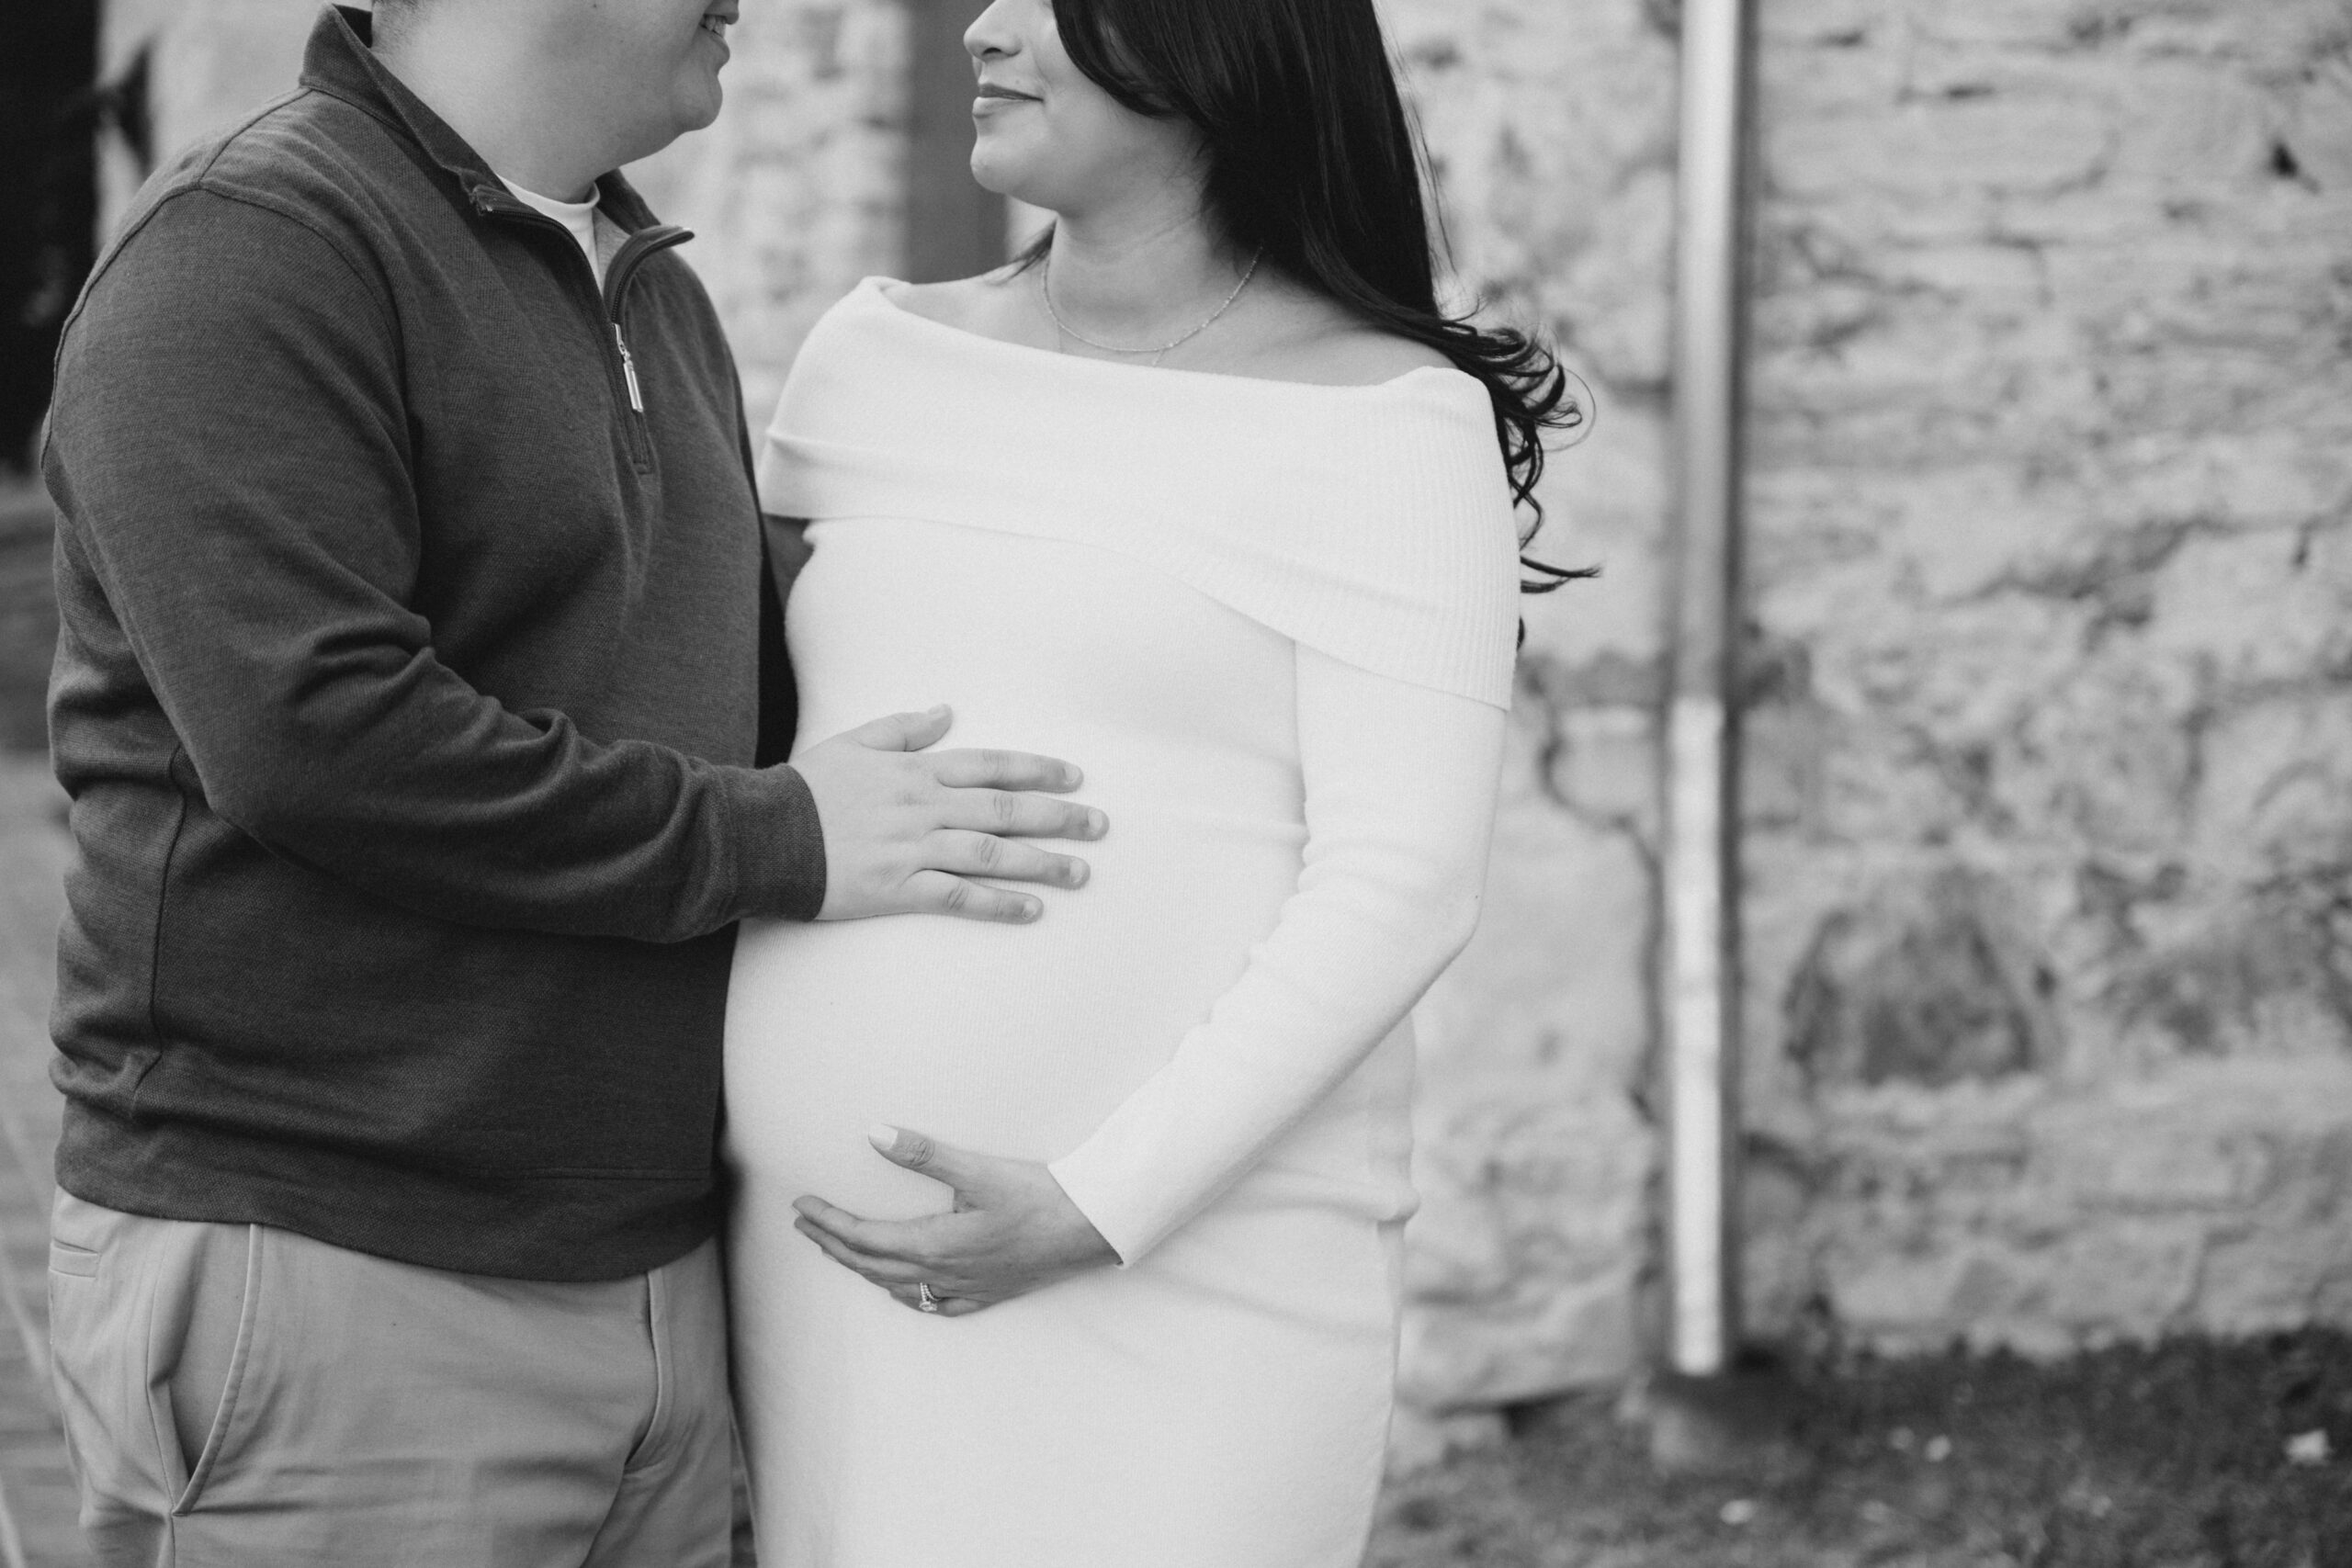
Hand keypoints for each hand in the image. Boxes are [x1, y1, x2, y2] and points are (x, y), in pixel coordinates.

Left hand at [792, 1126, 1121, 1316]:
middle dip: (832, 1245)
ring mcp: (966, 1289)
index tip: (801, 1206)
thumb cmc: (1041, 1196)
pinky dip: (906, 1295)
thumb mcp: (980, 1169)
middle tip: (805, 1225)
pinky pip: (934, 1305)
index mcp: (934, 1245)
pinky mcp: (988, 1294)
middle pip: (871, 1265)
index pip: (863, 1238)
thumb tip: (874, 1133)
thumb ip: (924, 1153)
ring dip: (862, 1269)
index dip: (828, 1222)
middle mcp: (943, 1275)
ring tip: (840, 1251)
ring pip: (897, 1287)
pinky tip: (903, 1289)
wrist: (1093, 1229)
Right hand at [793, 706, 1106, 923]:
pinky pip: (958, 897)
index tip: (1076, 777)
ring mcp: (912, 849)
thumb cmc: (804, 788)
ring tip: (1081, 873)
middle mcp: (923, 806)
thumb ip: (904, 727)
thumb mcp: (854, 742)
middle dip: (1059, 816)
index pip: (991, 764)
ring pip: (992, 853)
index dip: (1038, 769)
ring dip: (1043, 864)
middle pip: (1006, 809)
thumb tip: (948, 711)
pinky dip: (998, 904)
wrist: (760, 833)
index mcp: (915, 770)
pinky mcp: (897, 889)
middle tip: (1100, 825)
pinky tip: (1031, 910)